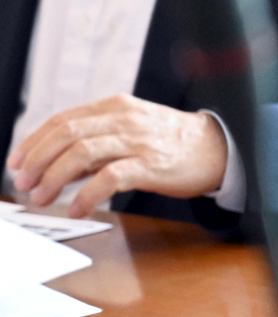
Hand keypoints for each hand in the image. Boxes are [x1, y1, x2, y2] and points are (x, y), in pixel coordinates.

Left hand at [6, 95, 229, 217]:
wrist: (219, 148)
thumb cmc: (172, 142)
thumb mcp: (131, 131)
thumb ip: (95, 144)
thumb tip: (55, 166)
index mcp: (115, 107)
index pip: (62, 120)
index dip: (33, 142)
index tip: (17, 163)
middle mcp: (124, 119)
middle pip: (66, 134)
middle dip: (37, 161)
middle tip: (24, 184)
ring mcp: (138, 141)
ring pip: (81, 154)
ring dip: (54, 179)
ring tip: (43, 198)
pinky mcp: (151, 165)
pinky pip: (109, 179)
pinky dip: (86, 195)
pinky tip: (77, 209)